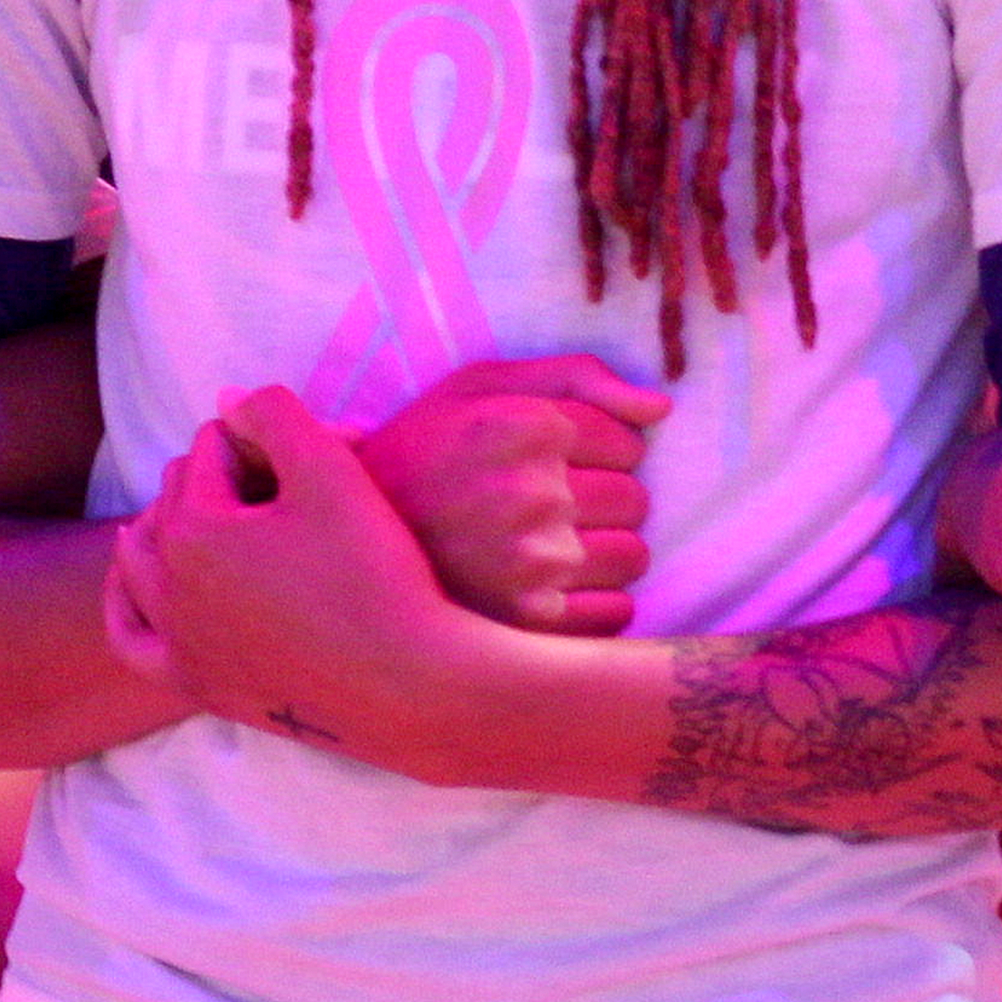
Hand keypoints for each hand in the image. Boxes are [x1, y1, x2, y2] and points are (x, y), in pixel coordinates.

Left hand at [102, 389, 473, 758]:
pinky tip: (136, 585)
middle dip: (216, 477)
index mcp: (193, 530)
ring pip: (136, 563)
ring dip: (161, 525)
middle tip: (278, 478)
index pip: (211, 450)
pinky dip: (125, 604)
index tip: (312, 452)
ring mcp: (176, 641)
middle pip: (172, 500)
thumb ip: (274, 416)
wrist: (407, 688)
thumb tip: (227, 399)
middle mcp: (166, 587)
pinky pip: (130, 639)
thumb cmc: (374, 576)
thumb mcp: (334, 473)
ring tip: (199, 508)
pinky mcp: (194, 683)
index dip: (261, 438)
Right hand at [358, 354, 669, 632]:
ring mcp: (532, 563)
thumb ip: (575, 377)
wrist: (341, 544)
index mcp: (521, 426)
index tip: (553, 462)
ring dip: (602, 553)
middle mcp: (530, 493)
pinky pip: (616, 611)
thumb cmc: (420, 455)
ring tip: (546, 548)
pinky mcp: (531, 623)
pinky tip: (544, 591)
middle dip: (603, 500)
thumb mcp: (477, 388)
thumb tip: (661, 407)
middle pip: (635, 499)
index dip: (597, 450)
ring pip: (634, 556)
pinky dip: (590, 604)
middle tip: (547, 508)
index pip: (628, 440)